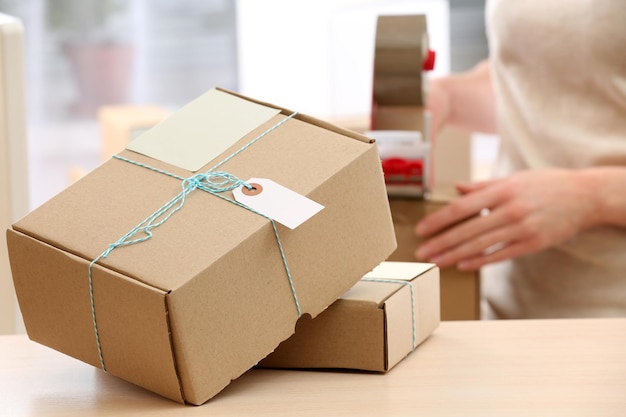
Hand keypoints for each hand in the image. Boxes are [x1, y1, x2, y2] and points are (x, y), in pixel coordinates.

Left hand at [415, 169, 600, 269]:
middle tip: (421, 252)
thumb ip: (483, 186)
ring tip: (436, 261)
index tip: (421, 230)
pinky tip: (463, 265)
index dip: (439, 220)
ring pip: (481, 245)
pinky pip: (501, 254)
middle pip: (467, 230)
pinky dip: (481, 260)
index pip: (462, 207)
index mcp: (502, 190)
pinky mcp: (533, 243)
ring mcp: (522, 228)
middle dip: (441, 242)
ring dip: (454, 254)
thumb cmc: (546, 184)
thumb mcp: (514, 178)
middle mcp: (510, 209)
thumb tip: (457, 188)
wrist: (586, 196)